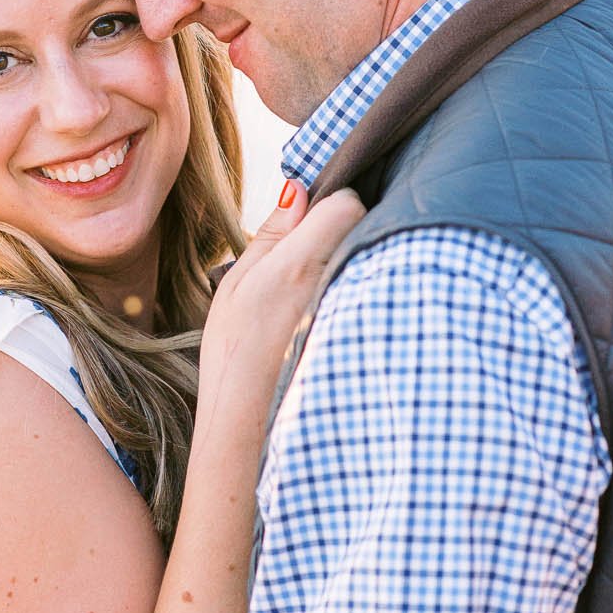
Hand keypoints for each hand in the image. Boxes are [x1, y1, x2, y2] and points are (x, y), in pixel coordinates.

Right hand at [196, 182, 364, 450]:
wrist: (250, 423)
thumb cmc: (234, 352)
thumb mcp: (237, 284)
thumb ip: (272, 233)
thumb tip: (298, 190)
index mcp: (301, 263)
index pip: (348, 203)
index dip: (332, 206)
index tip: (313, 223)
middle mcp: (338, 283)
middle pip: (367, 229)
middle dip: (346, 233)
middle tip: (313, 260)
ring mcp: (358, 311)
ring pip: (376, 261)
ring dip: (357, 263)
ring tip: (321, 294)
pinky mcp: (373, 335)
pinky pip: (379, 293)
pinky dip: (363, 294)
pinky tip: (334, 318)